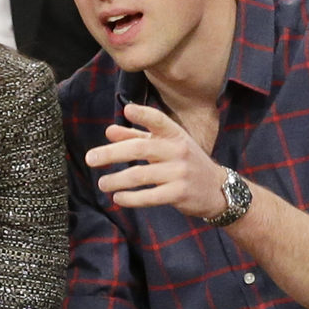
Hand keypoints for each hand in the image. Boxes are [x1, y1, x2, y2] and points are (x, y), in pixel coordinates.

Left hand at [85, 102, 226, 217]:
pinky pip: (150, 196)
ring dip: (117, 180)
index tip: (127, 110)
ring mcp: (180, 173)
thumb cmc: (185, 163)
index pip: (159, 121)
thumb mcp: (166, 146)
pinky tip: (118, 198)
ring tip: (102, 183)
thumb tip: (109, 131)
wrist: (218, 189)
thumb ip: (137, 137)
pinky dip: (131, 198)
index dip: (143, 115)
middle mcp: (178, 151)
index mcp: (175, 135)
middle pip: (140, 149)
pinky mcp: (180, 194)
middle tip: (90, 159)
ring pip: (141, 175)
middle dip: (112, 154)